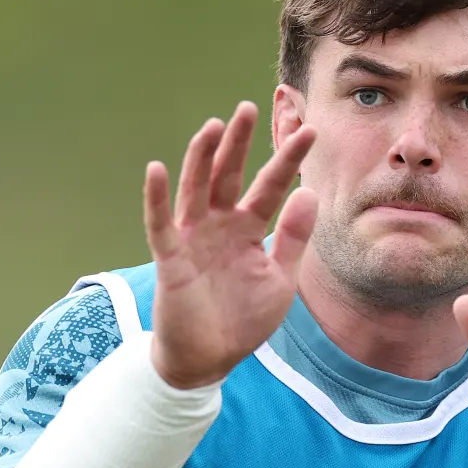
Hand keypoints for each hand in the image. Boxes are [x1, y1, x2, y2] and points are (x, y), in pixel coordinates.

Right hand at [142, 101, 317, 390]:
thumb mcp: (280, 280)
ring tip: (214, 126)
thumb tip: (309, 192)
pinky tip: (157, 168)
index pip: (271, 186)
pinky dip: (157, 197)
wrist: (209, 359)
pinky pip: (160, 223)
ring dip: (202, 157)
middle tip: (249, 108)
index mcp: (248, 229)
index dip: (288, 159)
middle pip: (228, 174)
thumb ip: (293, 238)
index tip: (310, 130)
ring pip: (196, 188)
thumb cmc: (243, 320)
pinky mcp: (170, 256)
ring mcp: (192, 237)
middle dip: (239, 143)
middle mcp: (219, 225)